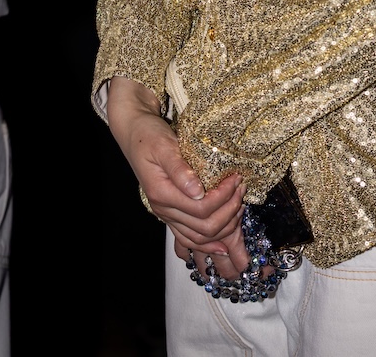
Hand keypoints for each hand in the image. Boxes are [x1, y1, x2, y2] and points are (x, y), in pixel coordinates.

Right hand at [106, 77, 249, 275]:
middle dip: (229, 212)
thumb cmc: (148, 136)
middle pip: (204, 228)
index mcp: (162, 194)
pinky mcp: (171, 214)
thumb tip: (198, 190)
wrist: (134, 134)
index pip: (201, 208)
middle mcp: (163, 210)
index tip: (236, 178)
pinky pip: (190, 238)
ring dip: (225, 227)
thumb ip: (179, 169)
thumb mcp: (164, 145)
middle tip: (241, 189)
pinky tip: (224, 240)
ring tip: (239, 205)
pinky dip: (210, 241)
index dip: (224, 197)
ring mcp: (166, 215)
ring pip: (199, 238)